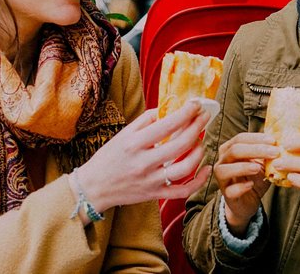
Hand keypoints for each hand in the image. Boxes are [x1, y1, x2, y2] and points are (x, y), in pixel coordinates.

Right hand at [70, 100, 211, 212]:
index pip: (167, 125)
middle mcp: (144, 162)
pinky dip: (198, 181)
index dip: (186, 113)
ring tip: (200, 141)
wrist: (94, 187)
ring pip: (185, 168)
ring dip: (198, 152)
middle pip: (180, 144)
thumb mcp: (123, 134)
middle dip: (197, 127)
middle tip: (205, 117)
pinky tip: (205, 169)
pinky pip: (182, 191)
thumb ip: (145, 121)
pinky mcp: (155, 194)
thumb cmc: (109, 157)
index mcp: (135, 143)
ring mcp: (151, 180)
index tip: (196, 104)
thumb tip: (167, 109)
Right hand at [213, 133, 278, 236]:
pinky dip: (240, 187)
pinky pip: (230, 190)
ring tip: (258, 168)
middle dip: (255, 150)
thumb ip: (266, 153)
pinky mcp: (227, 195)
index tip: (274, 141)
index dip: (256, 138)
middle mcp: (222, 162)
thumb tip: (282, 141)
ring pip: (225, 170)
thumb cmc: (254, 177)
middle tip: (274, 152)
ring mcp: (222, 179)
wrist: (249, 200)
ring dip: (243, 167)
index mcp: (229, 149)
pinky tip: (251, 185)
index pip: (240, 138)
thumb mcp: (262, 163)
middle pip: (234, 150)